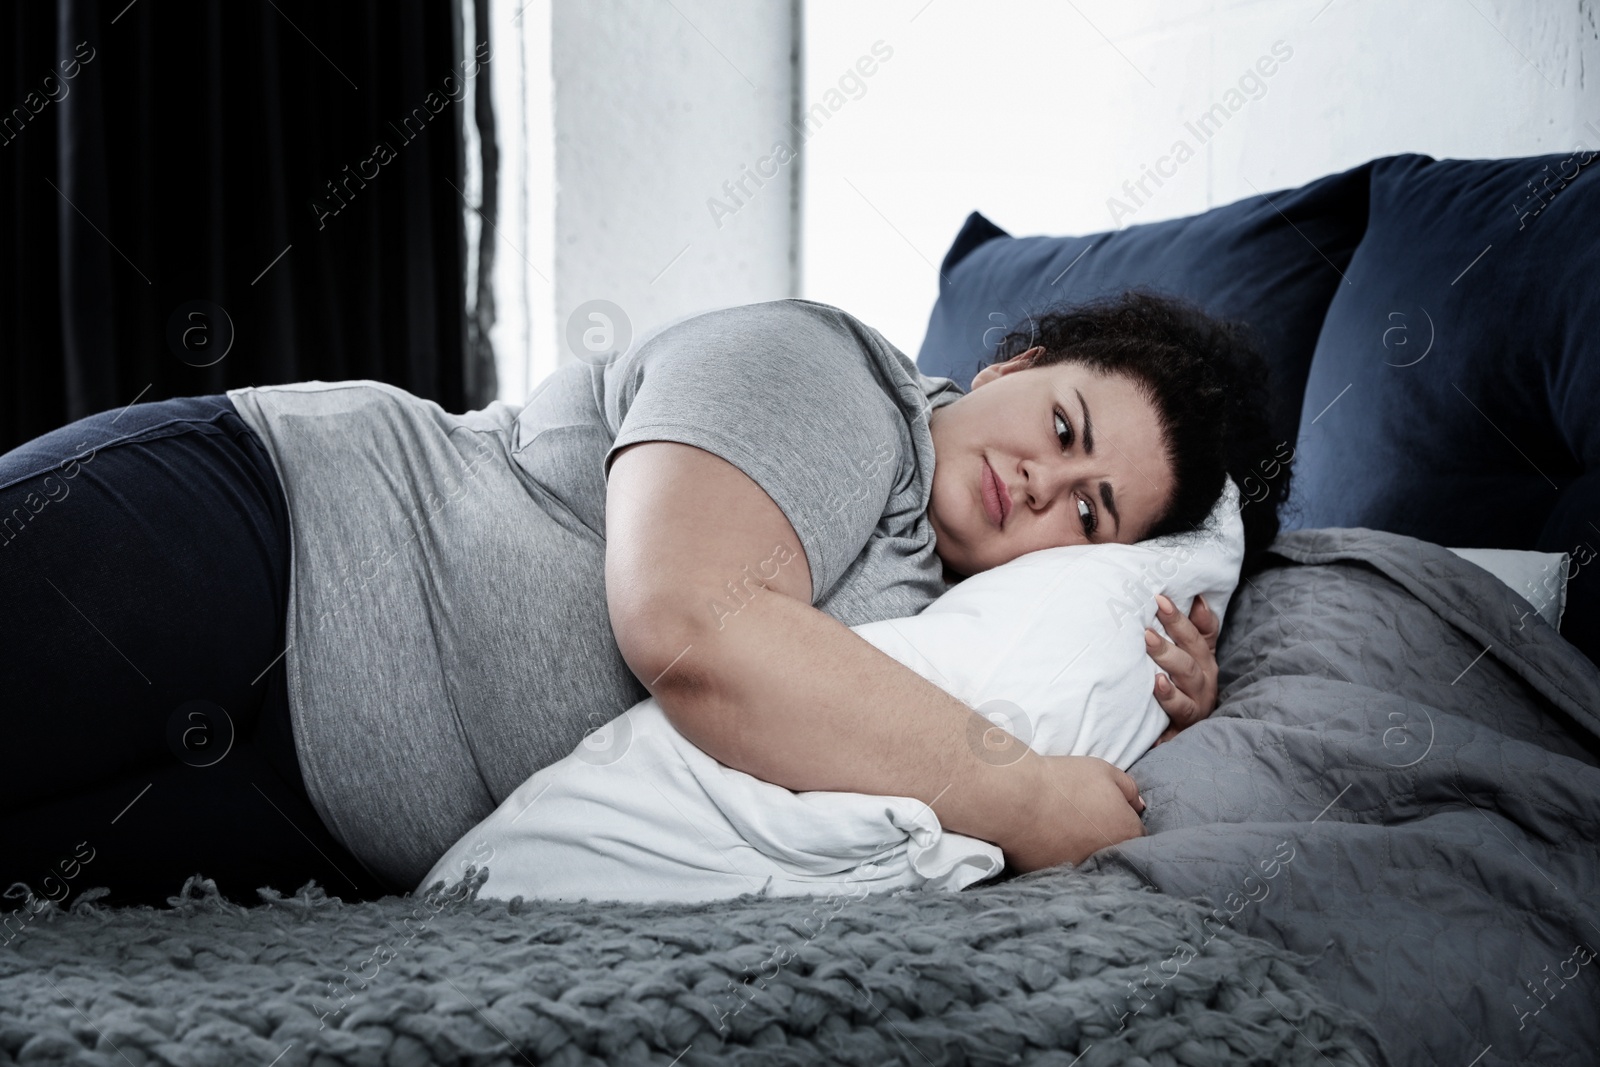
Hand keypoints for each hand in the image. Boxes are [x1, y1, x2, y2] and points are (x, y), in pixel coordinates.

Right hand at [999, 754, 1145, 871]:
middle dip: (1105, 838)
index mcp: (1126, 832)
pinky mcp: (1055, 876)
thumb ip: (1130, 789)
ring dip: (1083, 848)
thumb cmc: (1063, 780)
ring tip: (1065, 827)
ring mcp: (1082, 869)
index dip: (1123, 821)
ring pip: (1089, 860)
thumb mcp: (1104, 771)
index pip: (1138, 834)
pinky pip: (1063, 866)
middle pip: (1115, 850)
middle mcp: (1109, 857)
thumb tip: (1138, 806)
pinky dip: (1059, 855)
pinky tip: (1049, 837)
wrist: (1017, 798)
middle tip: (1085, 819)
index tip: (1107, 811)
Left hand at [1146, 593, 1220, 744]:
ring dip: (1167, 657)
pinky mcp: (1186, 722)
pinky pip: (1180, 708)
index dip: (1183, 614)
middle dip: (1172, 630)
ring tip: (1148, 640)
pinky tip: (1156, 685)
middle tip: (1148, 614)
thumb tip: (1198, 599)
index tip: (1161, 598)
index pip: (1199, 631)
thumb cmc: (1182, 690)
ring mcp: (1197, 700)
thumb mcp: (1190, 659)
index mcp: (1204, 659)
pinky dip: (1169, 697)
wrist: (1179, 736)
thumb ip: (1196, 630)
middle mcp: (1205, 678)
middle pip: (1192, 649)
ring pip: (1187, 676)